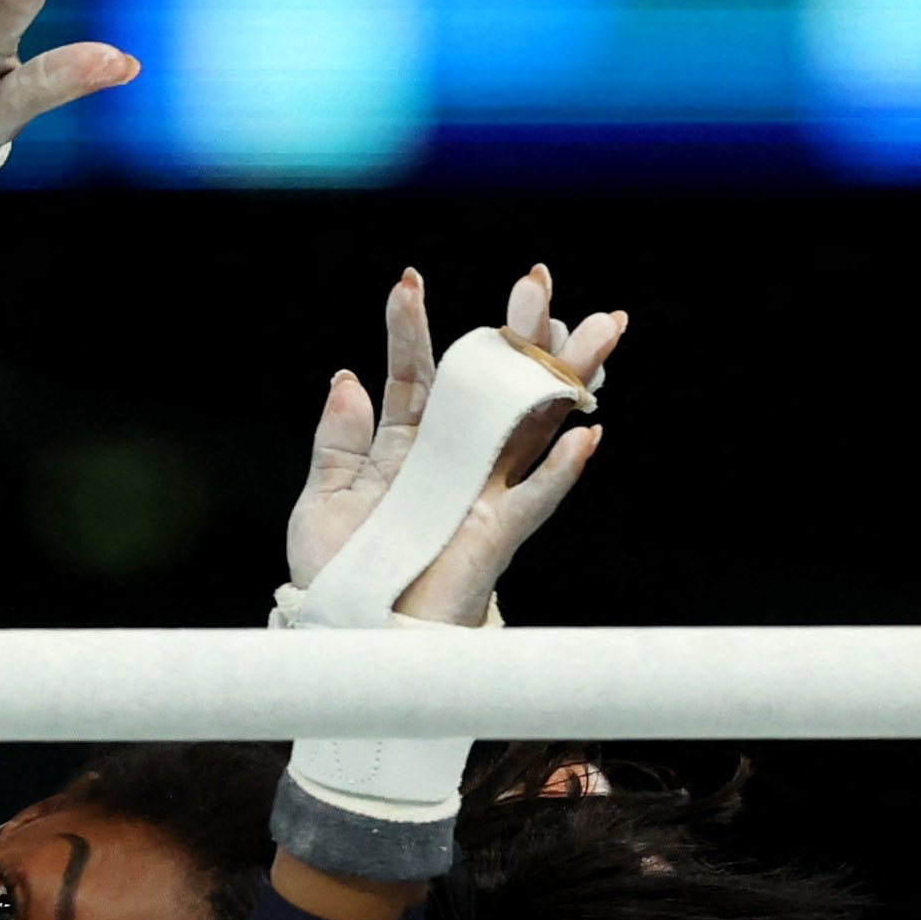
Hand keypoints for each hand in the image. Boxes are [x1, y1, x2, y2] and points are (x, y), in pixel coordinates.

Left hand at [287, 265, 626, 623]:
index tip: (407, 282)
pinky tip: (587, 433)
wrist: (349, 637)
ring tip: (598, 329)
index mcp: (404, 445)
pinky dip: (562, 469)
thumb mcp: (322, 502)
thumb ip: (337, 443)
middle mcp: (451, 460)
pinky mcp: (496, 535)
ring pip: (533, 427)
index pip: (415, 375)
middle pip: (493, 386)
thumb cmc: (338, 573)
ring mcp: (480, 493)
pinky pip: (537, 498)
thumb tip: (347, 379)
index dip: (411, 330)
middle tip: (536, 281)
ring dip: (564, 380)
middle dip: (517, 335)